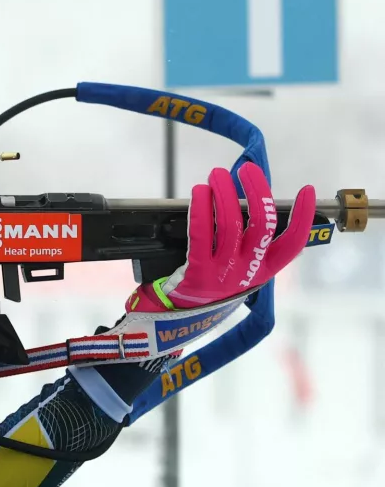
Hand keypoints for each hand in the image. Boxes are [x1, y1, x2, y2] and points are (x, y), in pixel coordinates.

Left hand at [128, 162, 314, 312]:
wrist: (179, 316)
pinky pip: (201, 234)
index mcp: (265, 270)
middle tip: (246, 169)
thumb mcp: (240, 268)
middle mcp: (248, 271)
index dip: (303, 217)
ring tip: (216, 175)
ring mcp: (223, 273)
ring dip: (223, 192)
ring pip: (231, 224)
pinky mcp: (197, 273)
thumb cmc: (210, 284)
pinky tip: (198, 192)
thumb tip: (250, 199)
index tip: (306, 190)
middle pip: (262, 226)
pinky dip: (200, 208)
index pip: (292, 243)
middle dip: (257, 191)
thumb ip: (249, 242)